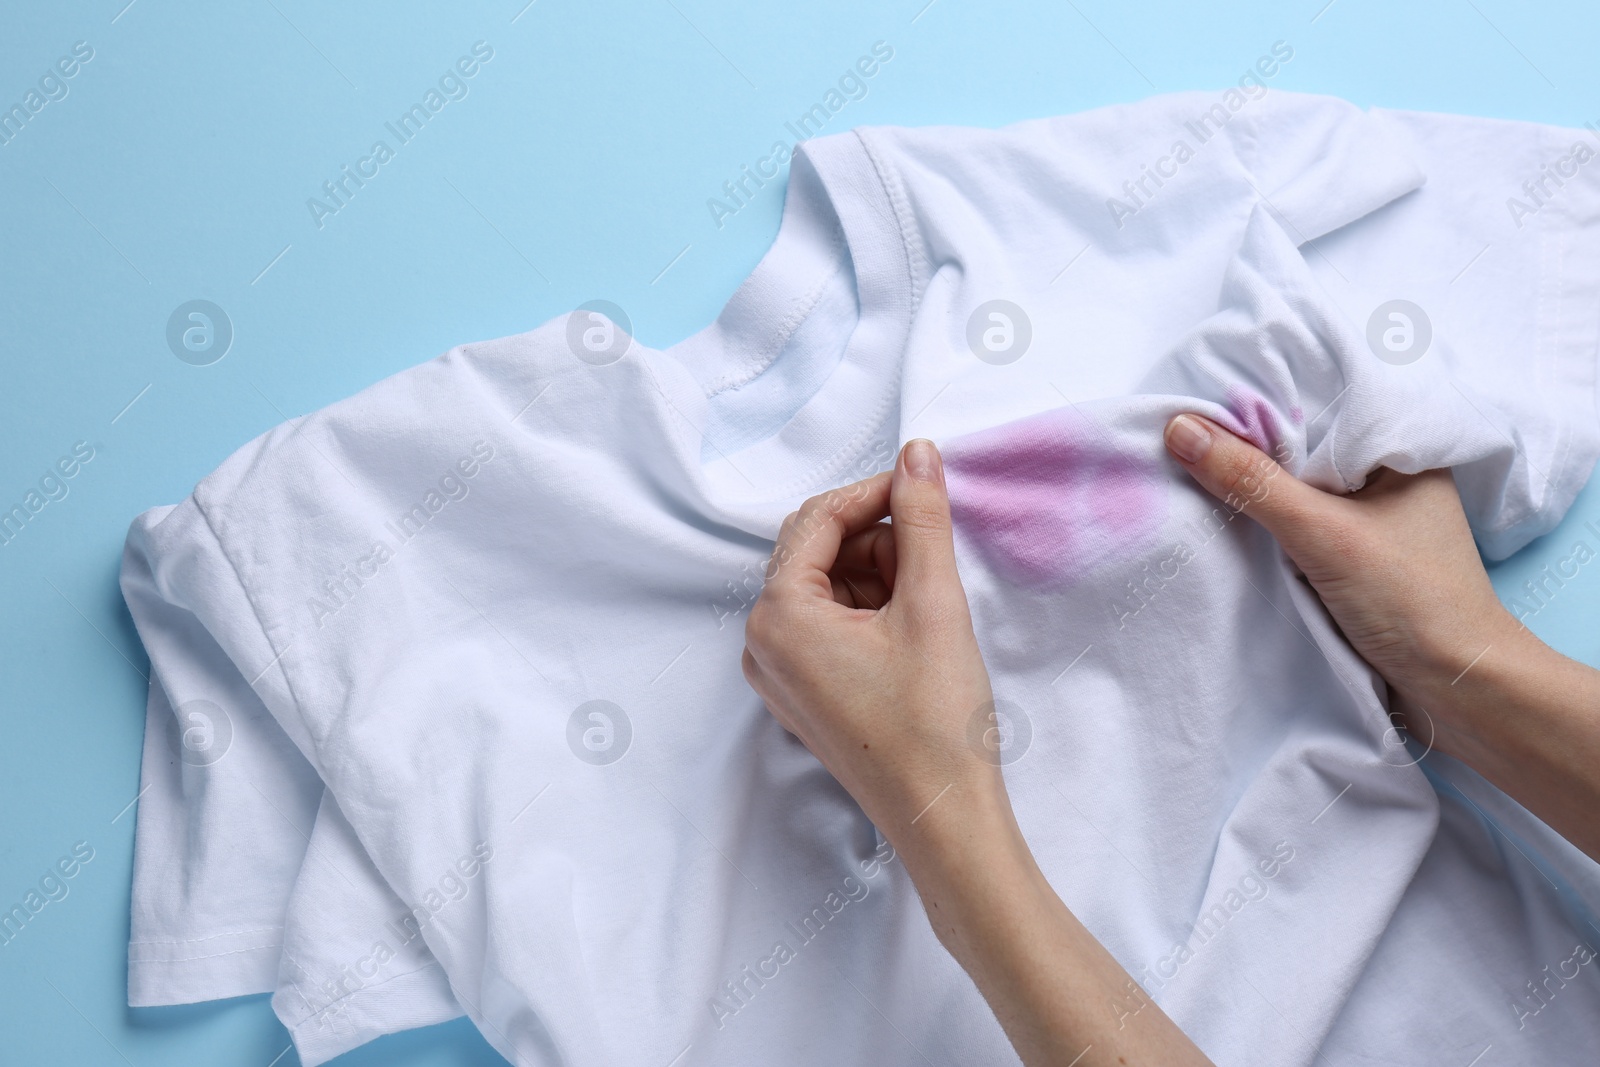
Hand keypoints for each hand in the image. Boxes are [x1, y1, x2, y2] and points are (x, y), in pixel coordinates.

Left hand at [743, 440, 1214, 1065]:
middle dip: (874, 539)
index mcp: (776, 616)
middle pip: (814, 551)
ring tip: (929, 600)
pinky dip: (868, 611)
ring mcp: (778, 675)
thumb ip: (921, 519)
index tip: (924, 482)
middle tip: (932, 552)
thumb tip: (917, 454)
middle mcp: (761, 643)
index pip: (815, 519)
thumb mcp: (932, 603)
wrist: (942, 817)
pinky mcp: (803, 697)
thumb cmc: (935, 718)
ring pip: (824, 588)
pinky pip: (826, 627)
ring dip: (875, 575)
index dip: (873, 492)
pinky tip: (913, 628)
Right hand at [1164, 413, 1599, 861]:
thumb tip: (1179, 429)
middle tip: (1181, 431)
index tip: (1198, 396)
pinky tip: (1227, 520)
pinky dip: (1265, 524)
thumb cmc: (1411, 600)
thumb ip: (1251, 482)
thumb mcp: (1322, 532)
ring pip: (1297, 488)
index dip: (1260, 399)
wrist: (1456, 689)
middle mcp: (1388, 478)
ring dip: (1253, 488)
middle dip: (1248, 445)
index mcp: (1401, 450)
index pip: (1321, 403)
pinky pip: (1297, 526)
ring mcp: (1372, 522)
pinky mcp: (1354, 560)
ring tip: (1191, 468)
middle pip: (1303, 446)